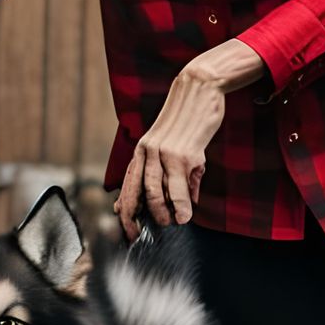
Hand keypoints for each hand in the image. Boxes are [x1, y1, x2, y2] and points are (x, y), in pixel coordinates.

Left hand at [114, 39, 264, 233]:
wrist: (200, 89)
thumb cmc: (189, 118)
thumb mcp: (175, 146)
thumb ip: (175, 175)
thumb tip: (180, 205)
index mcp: (142, 151)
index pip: (128, 185)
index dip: (125, 210)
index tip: (126, 229)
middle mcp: (147, 152)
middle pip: (136, 193)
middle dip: (135, 219)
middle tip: (140, 235)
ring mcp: (163, 154)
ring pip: (155, 192)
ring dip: (161, 214)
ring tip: (169, 224)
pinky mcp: (183, 154)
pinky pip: (178, 187)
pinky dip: (181, 205)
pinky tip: (185, 216)